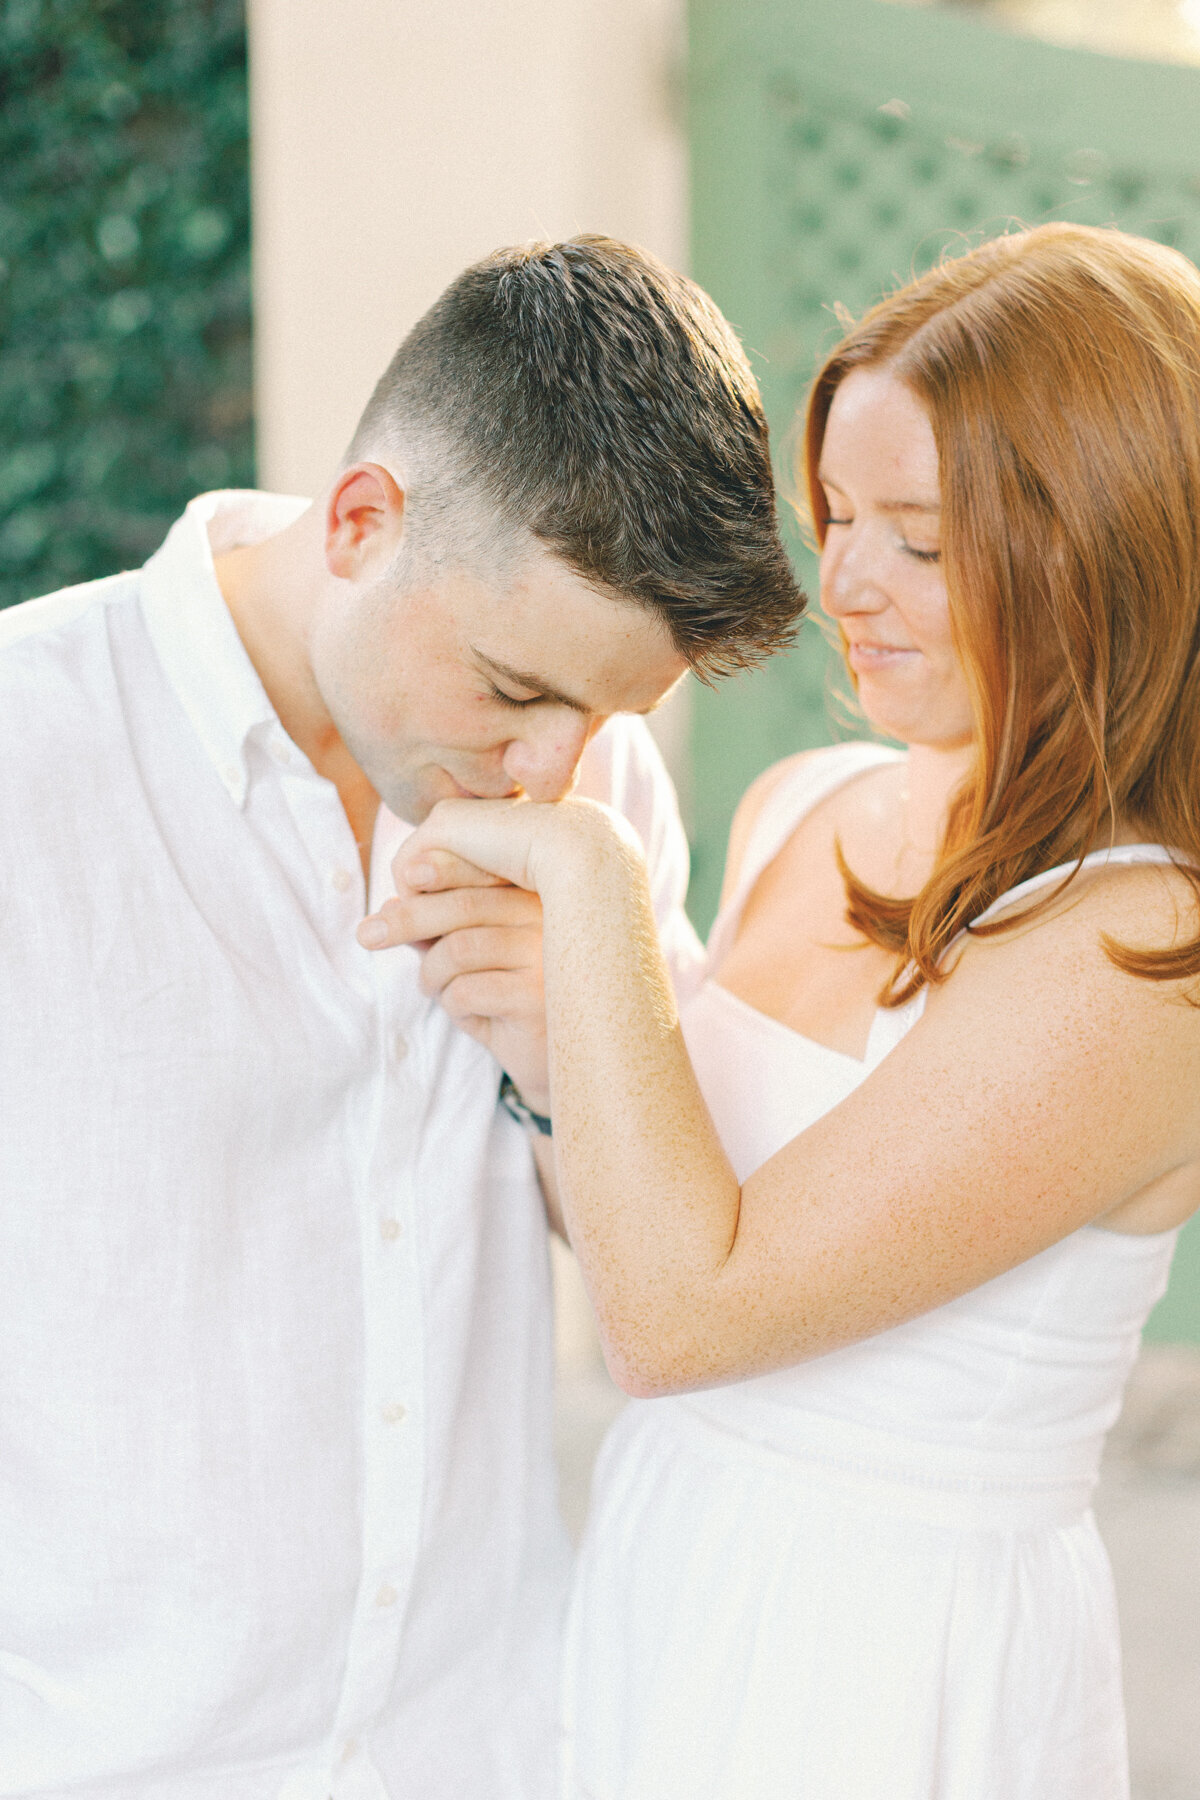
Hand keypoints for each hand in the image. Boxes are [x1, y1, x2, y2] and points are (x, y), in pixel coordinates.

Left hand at [358, 839, 551, 1111]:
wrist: (560, 1063)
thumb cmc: (514, 1000)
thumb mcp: (477, 960)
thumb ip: (442, 930)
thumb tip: (391, 904)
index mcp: (545, 895)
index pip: (484, 869)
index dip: (438, 870)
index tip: (403, 880)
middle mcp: (555, 919)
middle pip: (463, 906)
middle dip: (406, 920)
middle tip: (367, 935)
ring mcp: (551, 958)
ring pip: (458, 949)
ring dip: (430, 973)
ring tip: (433, 989)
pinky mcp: (539, 1000)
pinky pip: (466, 990)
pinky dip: (451, 1004)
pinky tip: (467, 1013)